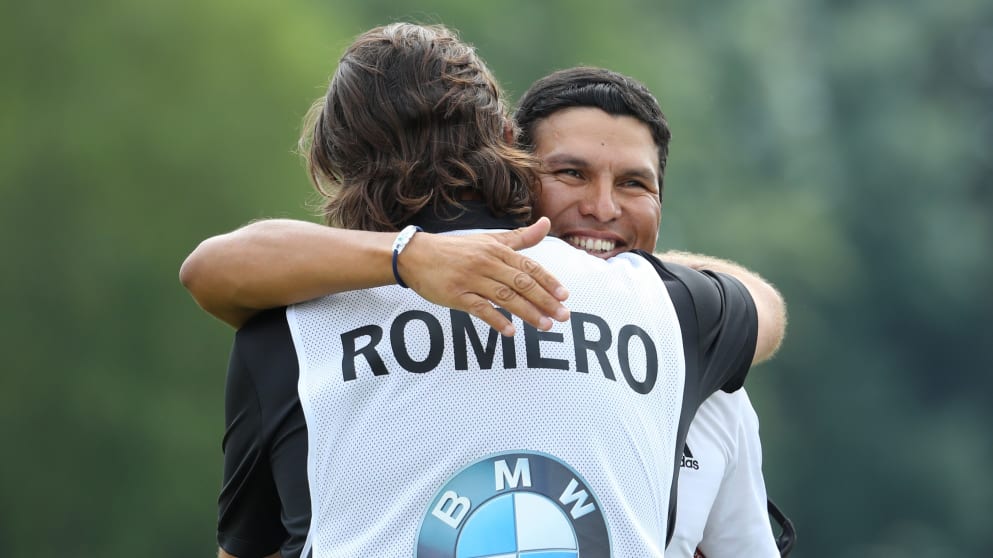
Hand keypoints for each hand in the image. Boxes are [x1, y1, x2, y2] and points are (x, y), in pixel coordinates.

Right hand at [398, 217, 569, 335]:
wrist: (416, 255)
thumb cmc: (457, 248)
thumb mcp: (489, 239)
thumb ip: (519, 237)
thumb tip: (546, 223)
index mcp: (497, 250)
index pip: (529, 267)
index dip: (548, 282)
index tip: (565, 296)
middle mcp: (486, 263)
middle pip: (522, 284)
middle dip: (545, 301)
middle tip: (563, 316)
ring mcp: (471, 279)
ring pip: (505, 298)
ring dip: (527, 313)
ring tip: (545, 326)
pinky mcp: (456, 295)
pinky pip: (480, 309)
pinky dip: (496, 320)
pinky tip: (511, 331)